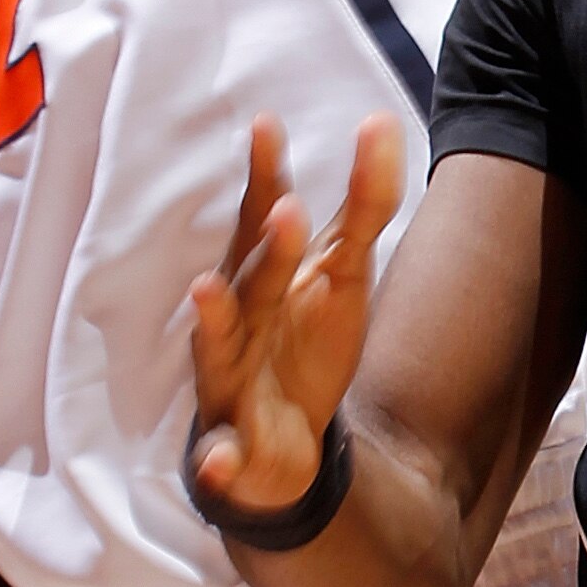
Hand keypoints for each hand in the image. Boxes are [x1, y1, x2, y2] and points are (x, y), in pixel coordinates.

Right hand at [185, 112, 406, 524]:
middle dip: (264, 248)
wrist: (274, 444)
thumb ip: (363, 206)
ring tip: (204, 291)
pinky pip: (220, 459)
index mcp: (260, 279)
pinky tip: (220, 463)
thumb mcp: (340, 275)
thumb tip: (382, 122)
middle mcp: (234, 322)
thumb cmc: (298, 340)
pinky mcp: (231, 448)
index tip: (266, 124)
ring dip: (214, 322)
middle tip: (284, 208)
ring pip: (217, 351)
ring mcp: (226, 382)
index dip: (264, 175)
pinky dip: (218, 463)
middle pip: (251, 280)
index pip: (260, 220)